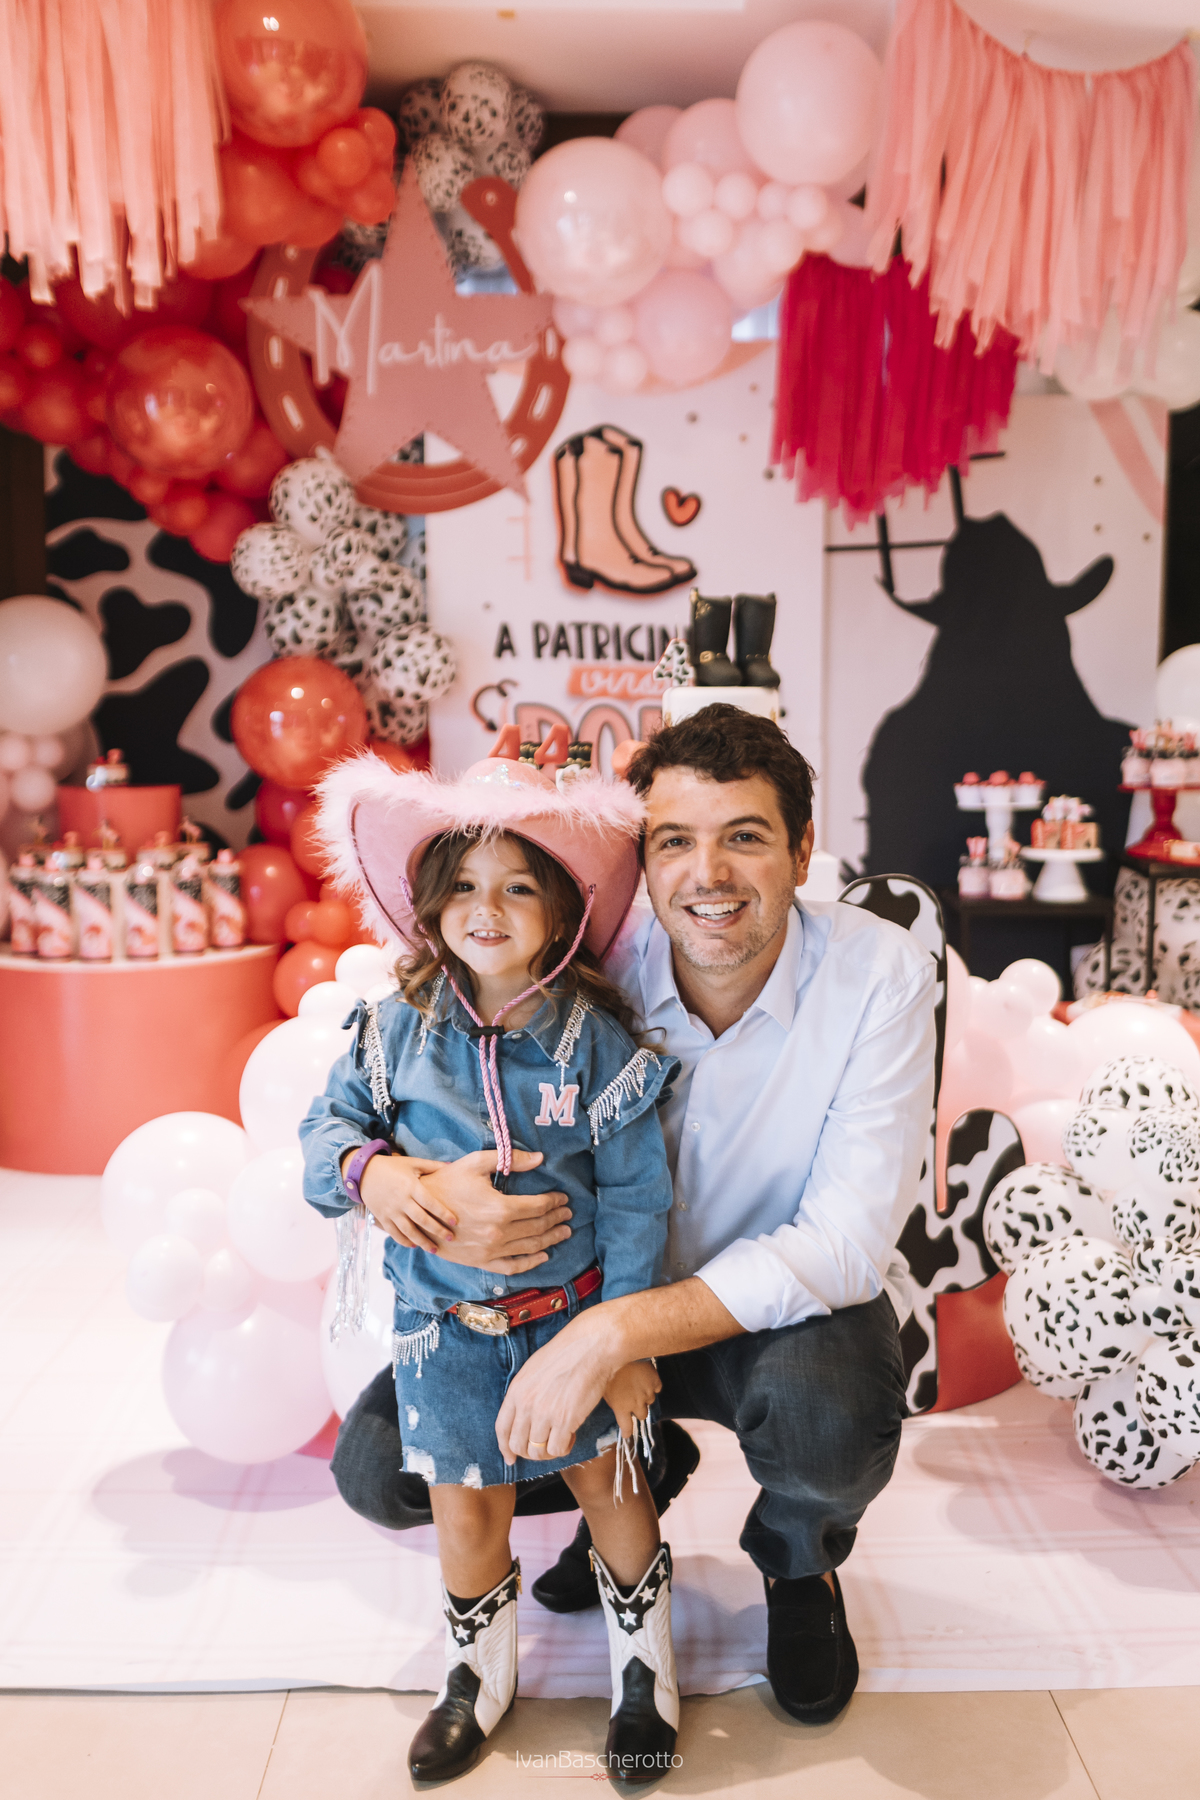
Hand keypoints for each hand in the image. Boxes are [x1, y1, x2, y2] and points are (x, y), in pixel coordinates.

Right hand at [356, 1152, 452, 1253]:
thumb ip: (432, 1166)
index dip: (443, 1213)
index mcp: (411, 1187)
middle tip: (451, 1238)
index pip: (430, 1203)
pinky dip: (404, 1241)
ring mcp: (391, 1211)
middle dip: (437, 1230)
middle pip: (422, 1220)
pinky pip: (394, 1233)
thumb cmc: (392, 1166)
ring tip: (434, 1249)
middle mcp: (401, 1201)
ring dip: (422, 1241)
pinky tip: (414, 1245)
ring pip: (408, 1230)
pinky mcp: (382, 1217)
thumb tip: (451, 1165)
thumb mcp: (412, 1163)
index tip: (455, 1222)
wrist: (364, 1172)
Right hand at [420, 1150, 572, 1274]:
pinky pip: (513, 1267)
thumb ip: (510, 1158)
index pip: (538, 1206)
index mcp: (500, 1208)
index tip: (564, 1198)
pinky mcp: (481, 1262)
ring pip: (531, 1247)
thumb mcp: (476, 1163)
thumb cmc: (446, 1182)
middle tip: (568, 1214)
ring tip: (564, 1232)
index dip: (555, 1201)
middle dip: (557, 1219)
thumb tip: (540, 1158)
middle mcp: (498, 1233)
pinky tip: (543, 1256)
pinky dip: (531, 1263)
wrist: (418, 1211)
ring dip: (551, 1239)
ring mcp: (490, 1251)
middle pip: (539, 1227)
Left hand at [496, 1299, 630, 1464]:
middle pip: (518, 1445)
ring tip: (560, 1438)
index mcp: (516, 1391)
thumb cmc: (566, 1354)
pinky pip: (557, 1449)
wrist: (590, 1347)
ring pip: (537, 1452)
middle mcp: (526, 1405)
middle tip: (543, 1447)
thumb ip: (525, 1393)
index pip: (502, 1429)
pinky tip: (571, 1436)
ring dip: (548, 1452)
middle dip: (530, 1452)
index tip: (510, 1458)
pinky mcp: (565, 1421)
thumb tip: (524, 1417)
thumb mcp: (533, 1370)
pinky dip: (564, 1448)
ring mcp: (545, 1414)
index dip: (505, 1448)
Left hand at [603, 1360, 660, 1440]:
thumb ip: (611, 1401)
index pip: (627, 1428)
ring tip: (636, 1384)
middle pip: (642, 1415)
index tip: (627, 1433)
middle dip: (637, 1409)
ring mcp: (647, 1392)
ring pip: (650, 1401)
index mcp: (621, 1407)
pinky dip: (652, 1385)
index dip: (627, 1431)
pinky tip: (644, 1377)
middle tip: (631, 1399)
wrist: (616, 1348)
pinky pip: (657, 1387)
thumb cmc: (605, 1367)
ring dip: (644, 1396)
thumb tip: (612, 1406)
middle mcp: (636, 1403)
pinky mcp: (655, 1380)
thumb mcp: (601, 1388)